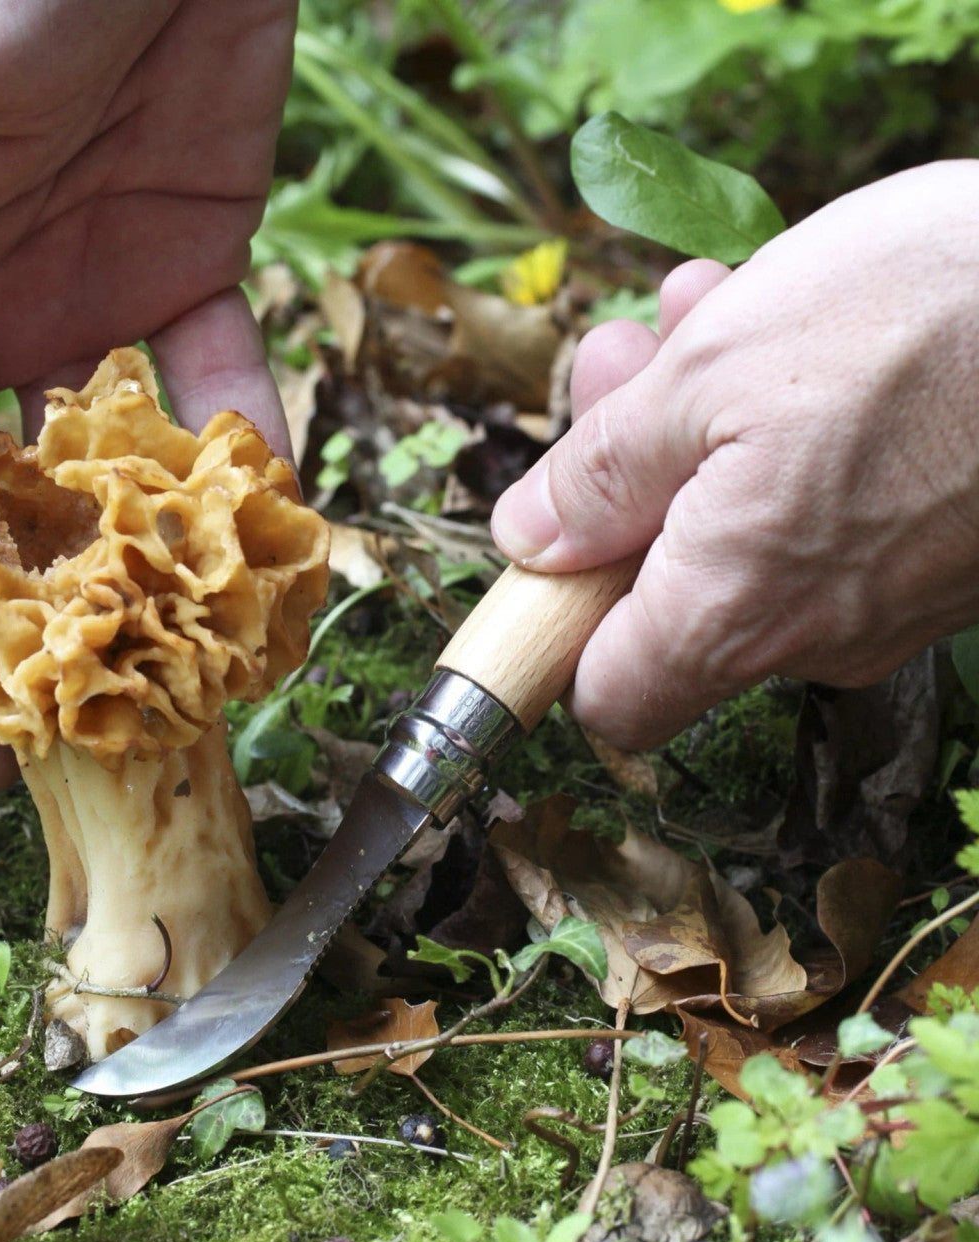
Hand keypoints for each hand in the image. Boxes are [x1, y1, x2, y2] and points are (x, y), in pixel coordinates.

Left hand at [491, 161, 978, 747]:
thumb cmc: (921, 319)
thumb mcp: (710, 371)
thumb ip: (600, 476)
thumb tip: (529, 541)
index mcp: (735, 612)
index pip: (611, 700)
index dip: (560, 633)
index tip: (550, 549)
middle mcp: (814, 637)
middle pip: (663, 597)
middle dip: (620, 482)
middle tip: (620, 366)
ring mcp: (886, 603)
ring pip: (737, 538)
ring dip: (692, 434)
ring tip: (696, 317)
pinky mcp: (939, 557)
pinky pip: (820, 517)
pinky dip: (777, 440)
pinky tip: (780, 335)